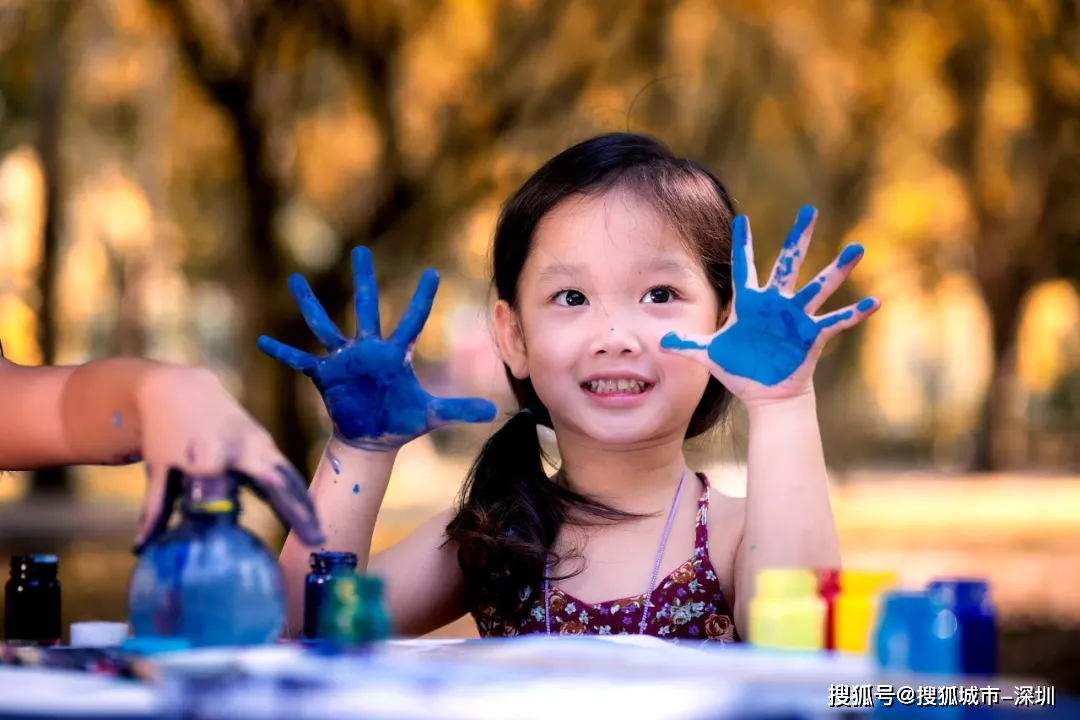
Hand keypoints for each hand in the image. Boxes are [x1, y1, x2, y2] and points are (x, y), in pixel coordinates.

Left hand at [133, 365, 324, 551]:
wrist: (180, 390)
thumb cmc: (166, 434)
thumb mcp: (158, 471)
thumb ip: (156, 510)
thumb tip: (140, 550)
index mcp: (208, 453)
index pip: (221, 488)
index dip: (224, 509)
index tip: (234, 539)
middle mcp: (241, 445)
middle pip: (275, 481)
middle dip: (296, 511)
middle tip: (315, 542)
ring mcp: (258, 441)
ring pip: (288, 476)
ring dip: (305, 505)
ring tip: (318, 536)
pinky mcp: (266, 442)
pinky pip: (286, 471)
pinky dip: (298, 493)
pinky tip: (309, 516)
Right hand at [257, 246, 497, 450]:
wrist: (372, 440)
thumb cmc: (402, 422)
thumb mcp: (431, 415)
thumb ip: (460, 410)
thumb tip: (496, 412)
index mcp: (395, 354)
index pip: (413, 319)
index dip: (422, 298)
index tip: (433, 272)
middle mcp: (368, 349)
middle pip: (367, 306)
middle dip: (364, 279)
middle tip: (361, 250)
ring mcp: (344, 361)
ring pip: (325, 325)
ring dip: (310, 304)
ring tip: (295, 279)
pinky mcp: (325, 377)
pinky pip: (300, 360)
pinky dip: (282, 351)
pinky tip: (262, 340)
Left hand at [660, 206, 878, 403]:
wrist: (765, 395)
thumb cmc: (740, 370)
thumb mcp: (708, 354)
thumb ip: (685, 343)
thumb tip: (657, 341)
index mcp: (751, 304)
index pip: (744, 266)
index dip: (743, 243)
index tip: (741, 218)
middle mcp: (776, 304)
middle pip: (788, 263)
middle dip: (798, 237)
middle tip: (809, 208)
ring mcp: (796, 318)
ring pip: (818, 287)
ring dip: (837, 269)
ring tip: (856, 248)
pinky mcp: (811, 336)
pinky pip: (836, 321)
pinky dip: (855, 312)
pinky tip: (874, 301)